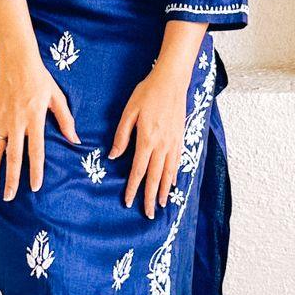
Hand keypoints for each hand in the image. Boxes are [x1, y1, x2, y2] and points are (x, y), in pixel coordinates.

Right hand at [0, 54, 79, 198]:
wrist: (15, 60)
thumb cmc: (39, 78)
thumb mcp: (57, 97)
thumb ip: (65, 120)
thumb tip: (75, 140)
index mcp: (35, 119)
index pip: (36, 151)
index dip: (35, 170)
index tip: (34, 187)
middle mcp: (16, 122)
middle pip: (12, 156)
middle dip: (10, 179)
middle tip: (8, 197)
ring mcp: (1, 118)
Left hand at [108, 65, 187, 218]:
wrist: (172, 80)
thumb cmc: (148, 93)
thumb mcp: (129, 112)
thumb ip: (121, 135)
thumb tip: (114, 155)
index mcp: (146, 140)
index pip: (138, 171)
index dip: (133, 188)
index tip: (128, 201)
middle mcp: (162, 145)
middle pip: (155, 178)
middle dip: (151, 197)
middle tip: (148, 213)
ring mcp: (173, 142)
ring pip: (168, 173)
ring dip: (164, 191)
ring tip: (162, 204)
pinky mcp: (180, 138)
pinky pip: (177, 162)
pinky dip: (174, 175)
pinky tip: (172, 183)